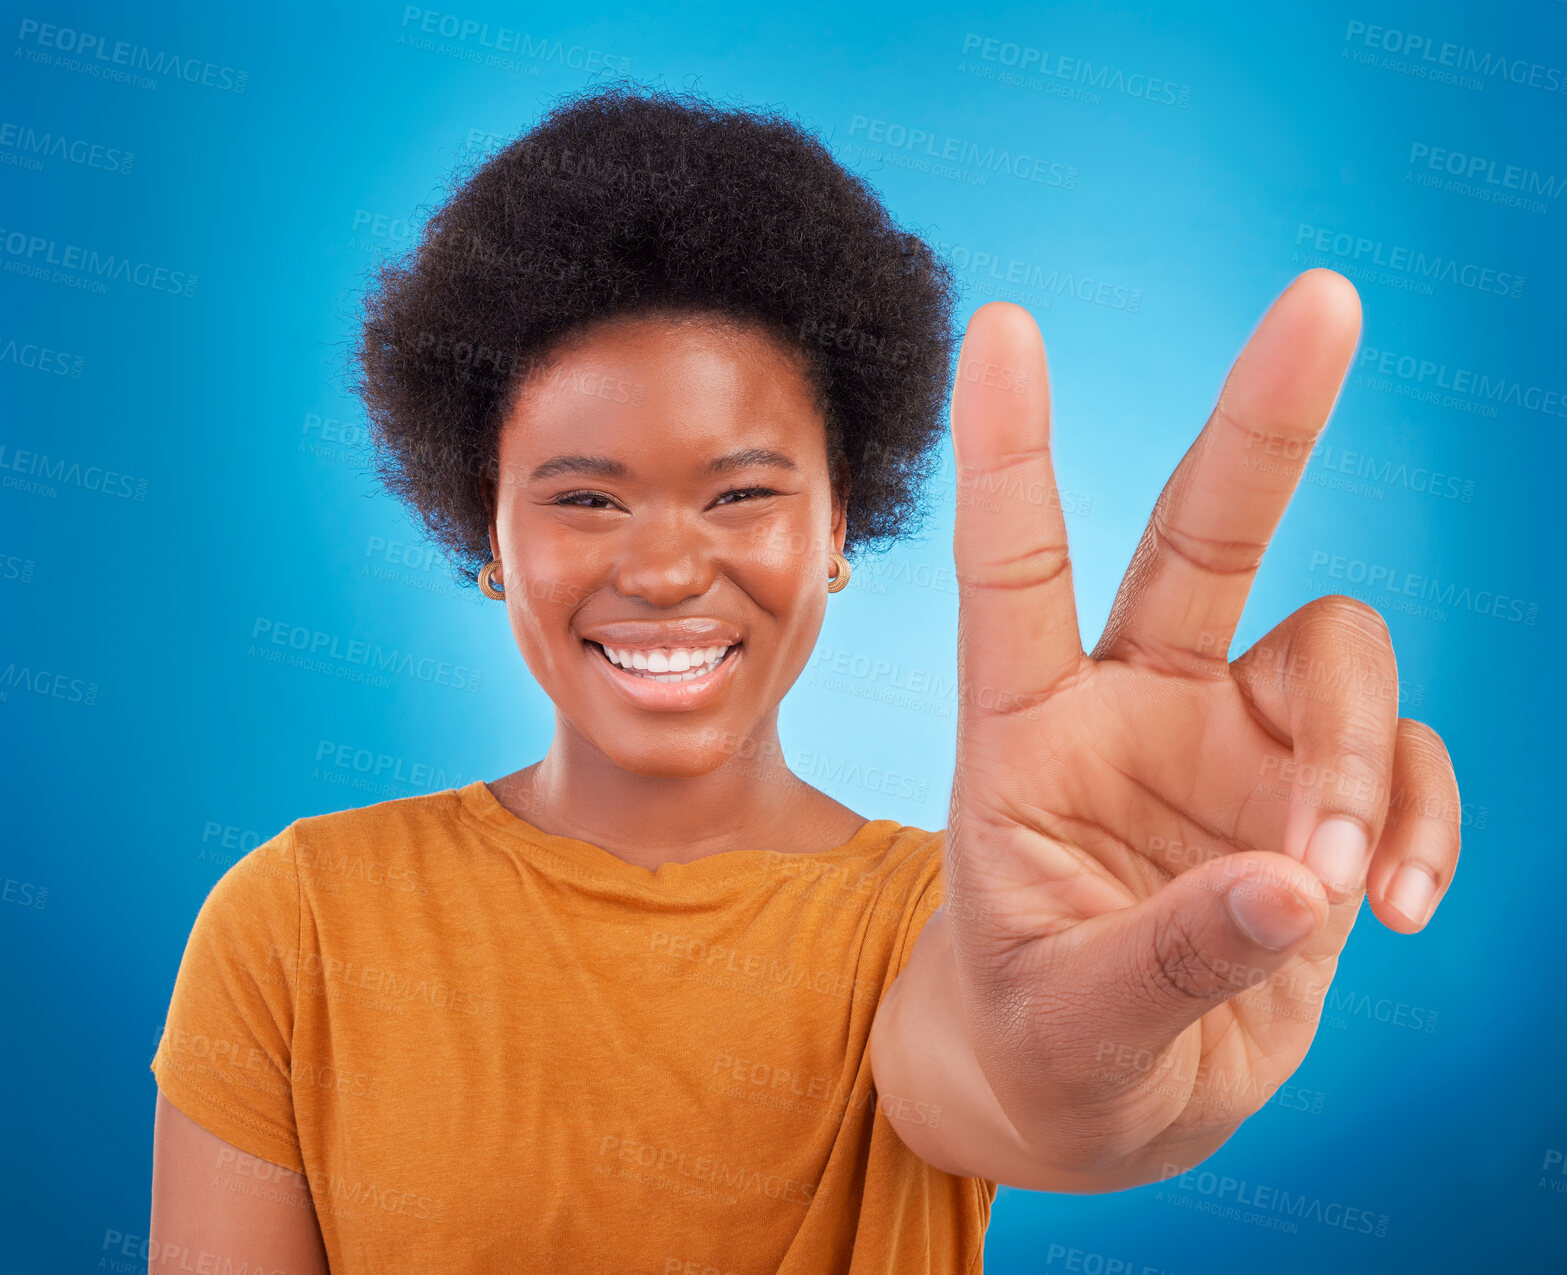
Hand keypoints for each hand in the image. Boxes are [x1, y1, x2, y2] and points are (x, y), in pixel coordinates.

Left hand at [942, 269, 1460, 1178]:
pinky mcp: (1313, 798)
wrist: (1089, 1101)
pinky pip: (1409, 759)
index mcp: (1026, 736)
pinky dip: (1423, 819)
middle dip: (1263, 423)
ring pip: (1339, 655)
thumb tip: (1298, 888)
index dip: (1010, 452)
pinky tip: (1389, 909)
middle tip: (1325, 300)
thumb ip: (1170, 960)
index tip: (1003, 326)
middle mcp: (1134, 708)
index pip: (1012, 574)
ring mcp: (1233, 745)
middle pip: (1203, 535)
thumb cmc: (1038, 1041)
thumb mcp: (1069, 1021)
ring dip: (1361, 766)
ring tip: (1329, 895)